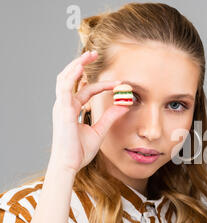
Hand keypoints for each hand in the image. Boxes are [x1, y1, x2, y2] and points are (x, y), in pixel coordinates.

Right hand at [50, 51, 129, 172]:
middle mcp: (65, 105)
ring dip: (77, 64)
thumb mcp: (100, 131)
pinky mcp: (62, 109)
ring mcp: (61, 106)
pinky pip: (65, 87)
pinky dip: (72, 75)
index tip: (119, 83)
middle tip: (94, 54)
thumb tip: (125, 105)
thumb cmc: (79, 152)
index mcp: (72, 110)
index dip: (102, 85)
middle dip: (82, 65)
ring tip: (88, 55)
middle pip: (72, 79)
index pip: (87, 91)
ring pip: (66, 78)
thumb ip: (111, 117)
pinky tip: (81, 67)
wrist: (70, 164)